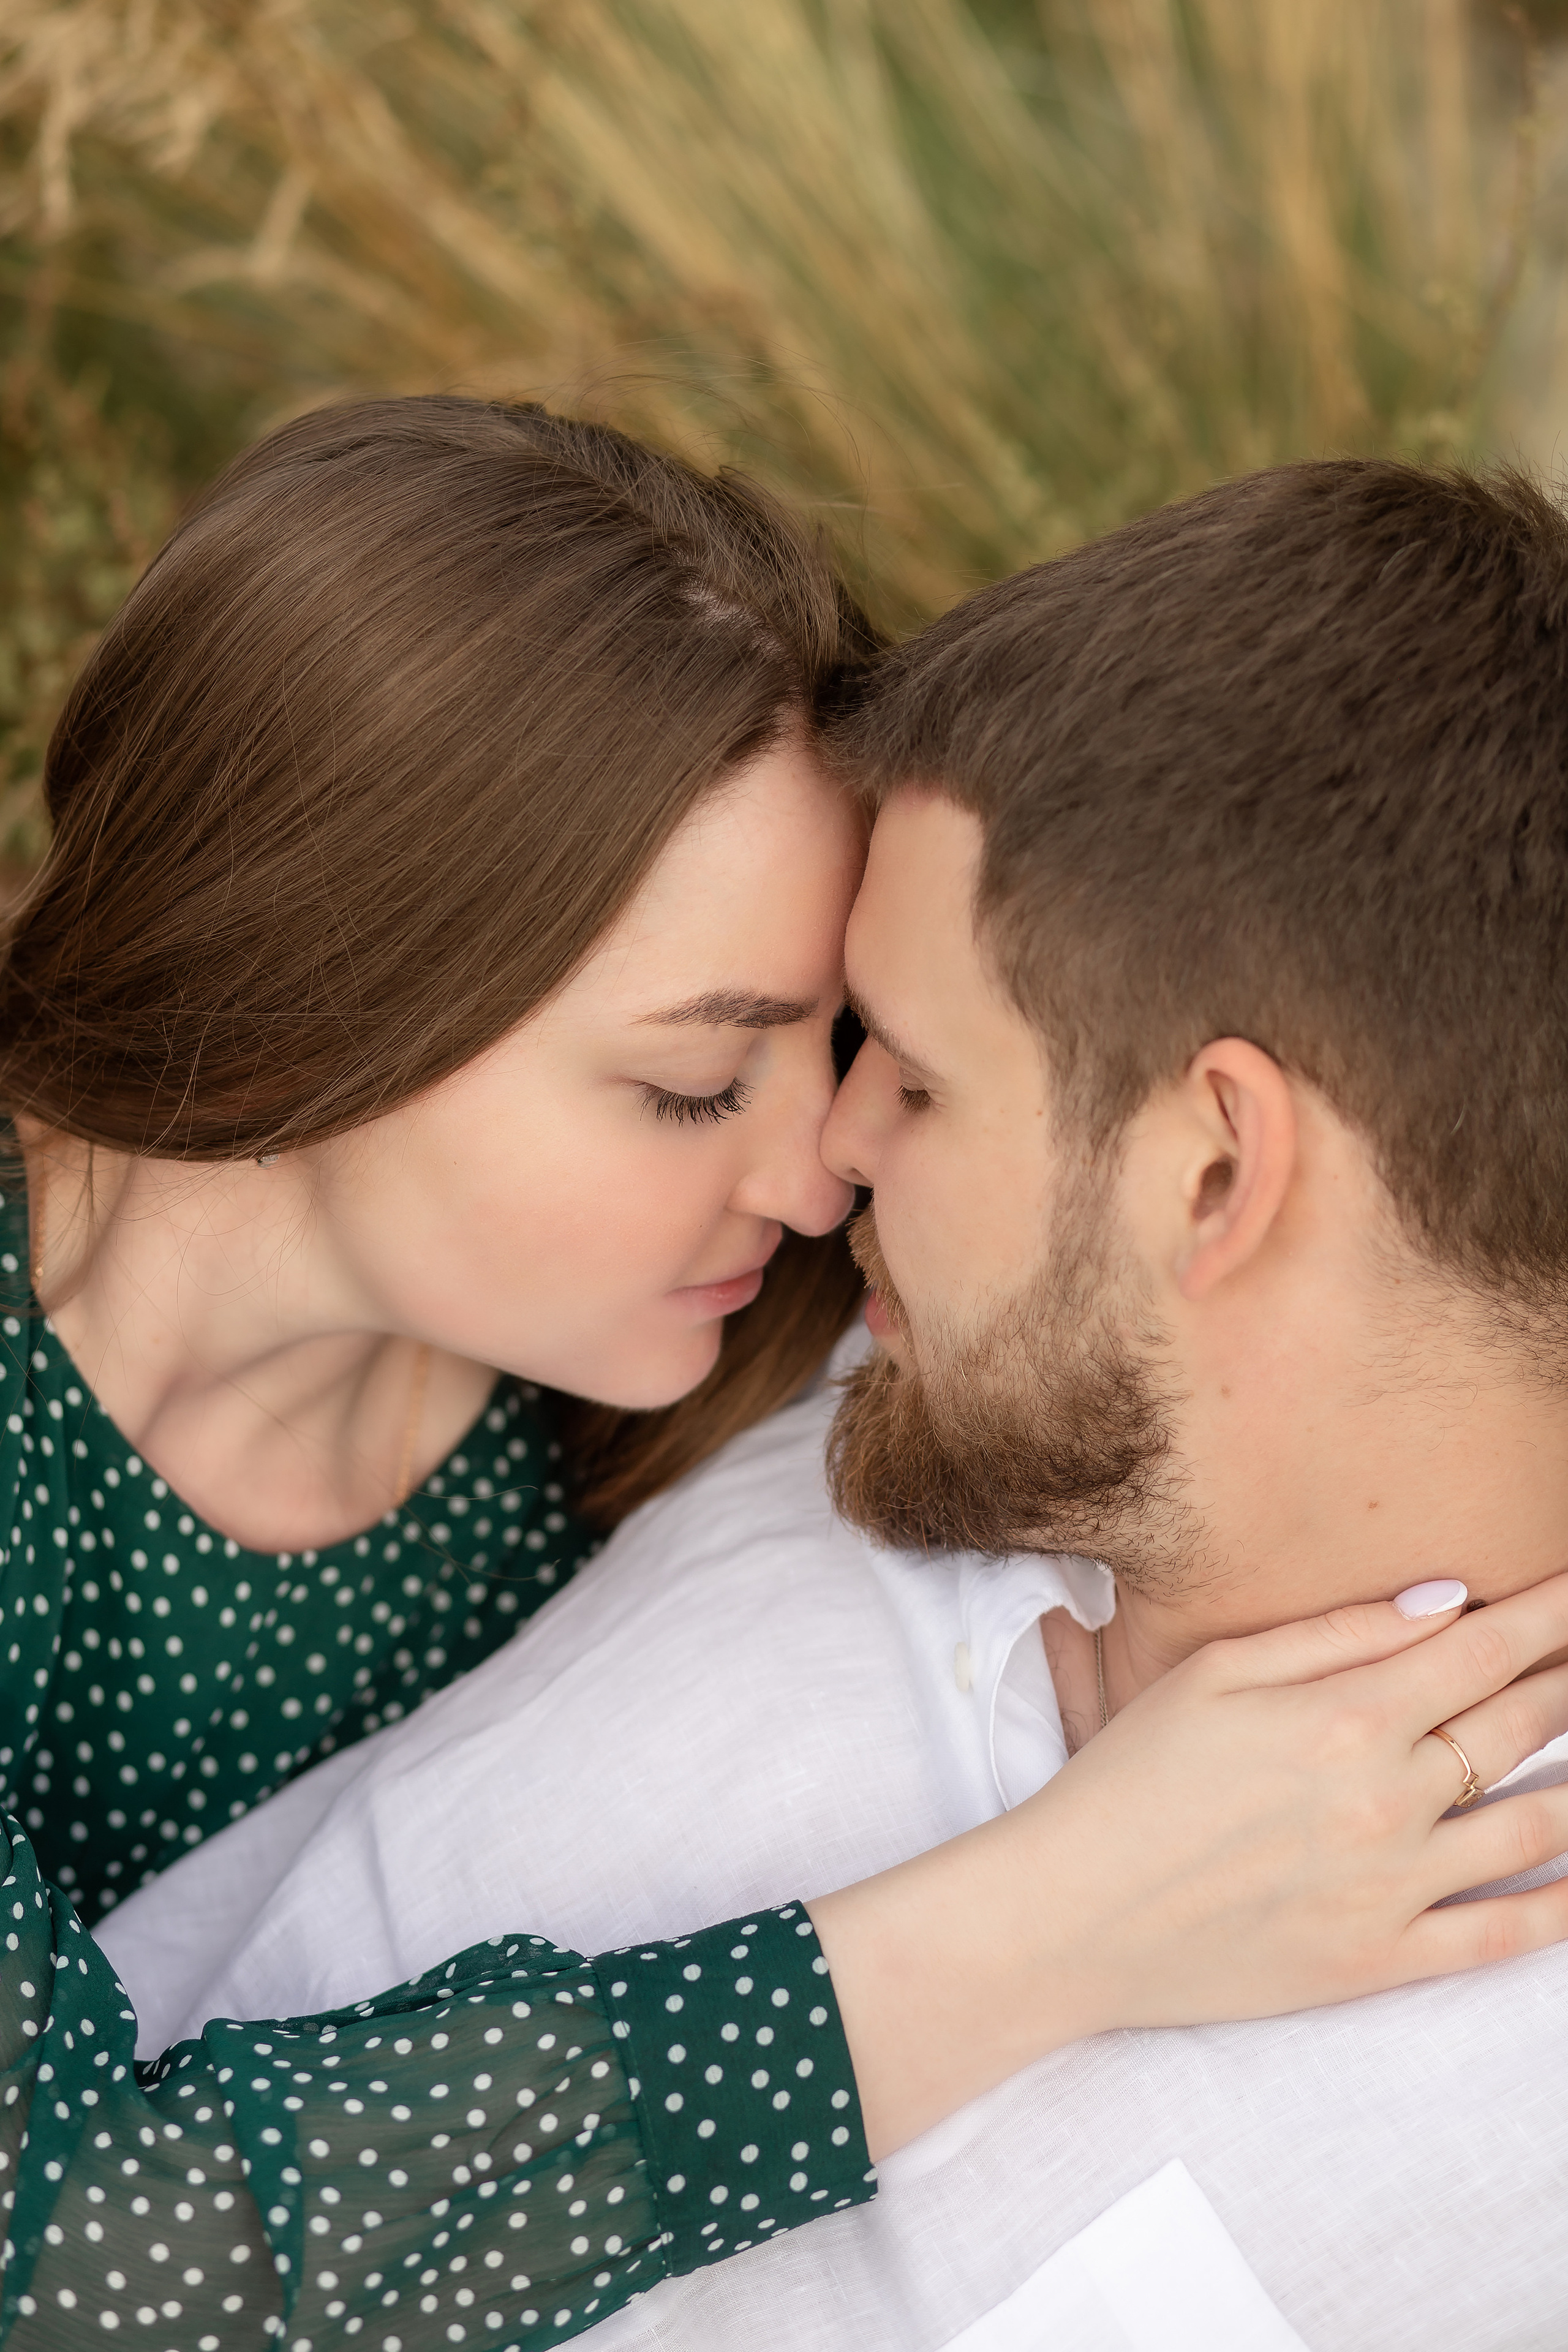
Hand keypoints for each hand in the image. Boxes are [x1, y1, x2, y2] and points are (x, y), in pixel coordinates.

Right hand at [809, 1570, 1567, 2158]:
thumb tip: (1444, 1602)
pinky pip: (1502, 1935)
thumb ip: (1336, 1633)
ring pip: (1536, 1826)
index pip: (1484, 1648)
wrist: (1071, 1915)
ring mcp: (1393, 1886)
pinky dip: (1562, 1905)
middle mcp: (1387, 1798)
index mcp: (1346, 1715)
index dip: (1550, 1615)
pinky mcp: (1382, 1961)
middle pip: (1522, 1725)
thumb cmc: (1130, 1779)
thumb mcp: (1215, 1673)